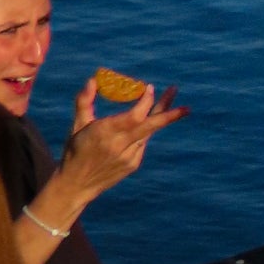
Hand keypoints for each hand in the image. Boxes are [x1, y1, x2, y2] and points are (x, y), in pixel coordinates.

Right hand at [56, 78, 187, 208]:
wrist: (76, 185)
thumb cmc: (76, 150)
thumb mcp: (77, 126)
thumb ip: (84, 101)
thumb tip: (93, 79)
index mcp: (104, 133)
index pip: (133, 116)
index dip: (145, 102)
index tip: (150, 88)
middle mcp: (118, 145)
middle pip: (150, 127)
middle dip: (169, 115)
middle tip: (187, 108)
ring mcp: (128, 157)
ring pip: (149, 133)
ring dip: (162, 117)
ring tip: (173, 100)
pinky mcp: (133, 165)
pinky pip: (143, 143)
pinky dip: (144, 132)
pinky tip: (139, 126)